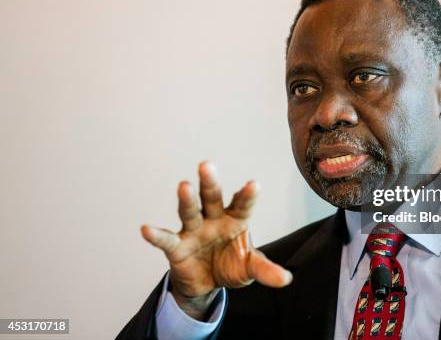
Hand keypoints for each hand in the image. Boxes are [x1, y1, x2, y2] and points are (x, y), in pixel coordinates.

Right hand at [140, 162, 291, 317]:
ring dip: (187, 200)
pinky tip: (145, 229)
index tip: (253, 184)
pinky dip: (156, 235)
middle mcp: (213, 219)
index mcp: (235, 220)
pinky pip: (166, 239)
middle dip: (209, 183)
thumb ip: (265, 270)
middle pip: (211, 198)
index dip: (247, 195)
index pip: (242, 205)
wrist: (207, 283)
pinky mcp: (177, 247)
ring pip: (190, 211)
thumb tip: (286, 280)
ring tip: (184, 185)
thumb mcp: (250, 268)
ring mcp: (193, 231)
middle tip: (206, 165)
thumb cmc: (230, 265)